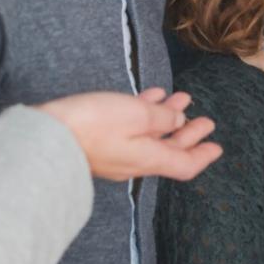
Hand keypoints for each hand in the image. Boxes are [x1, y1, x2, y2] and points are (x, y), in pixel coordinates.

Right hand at [37, 88, 221, 181]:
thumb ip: (161, 119)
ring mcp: (115, 154)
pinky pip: (130, 130)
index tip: (216, 146)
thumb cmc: (92, 125)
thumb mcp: (136, 115)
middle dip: (188, 134)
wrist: (46, 135)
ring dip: (167, 120)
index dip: (202, 155)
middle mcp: (134, 161)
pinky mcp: (98, 143)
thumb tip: (175, 124)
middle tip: (205, 121)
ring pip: (150, 137)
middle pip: (169, 150)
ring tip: (180, 101)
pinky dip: (145, 115)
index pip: (185, 165)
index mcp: (148, 159)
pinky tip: (149, 98)